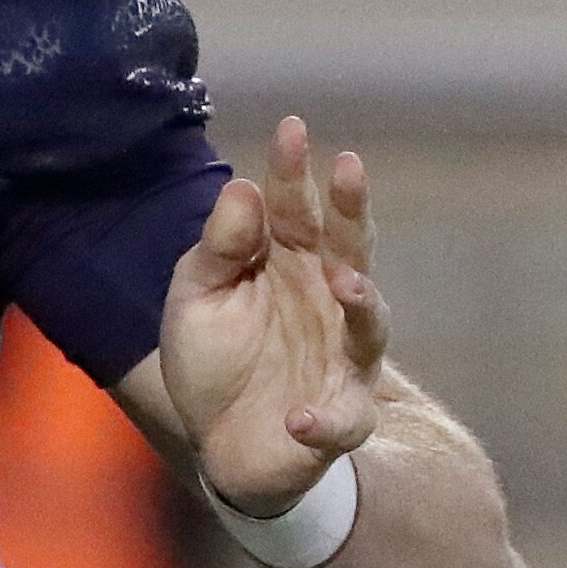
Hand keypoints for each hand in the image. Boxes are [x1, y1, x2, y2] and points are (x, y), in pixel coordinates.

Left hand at [158, 116, 388, 515]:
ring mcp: (342, 357)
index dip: (293, 171)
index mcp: (287, 263)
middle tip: (350, 168)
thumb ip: (220, 248)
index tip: (292, 127)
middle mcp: (326, 301)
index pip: (294, 209)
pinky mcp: (341, 416)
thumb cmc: (215, 356)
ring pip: (368, 326)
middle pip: (348, 248)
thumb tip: (242, 187)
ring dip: (363, 303)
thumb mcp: (198, 296)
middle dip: (352, 210)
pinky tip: (298, 416)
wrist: (220, 441)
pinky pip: (342, 418)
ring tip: (345, 282)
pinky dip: (324, 420)